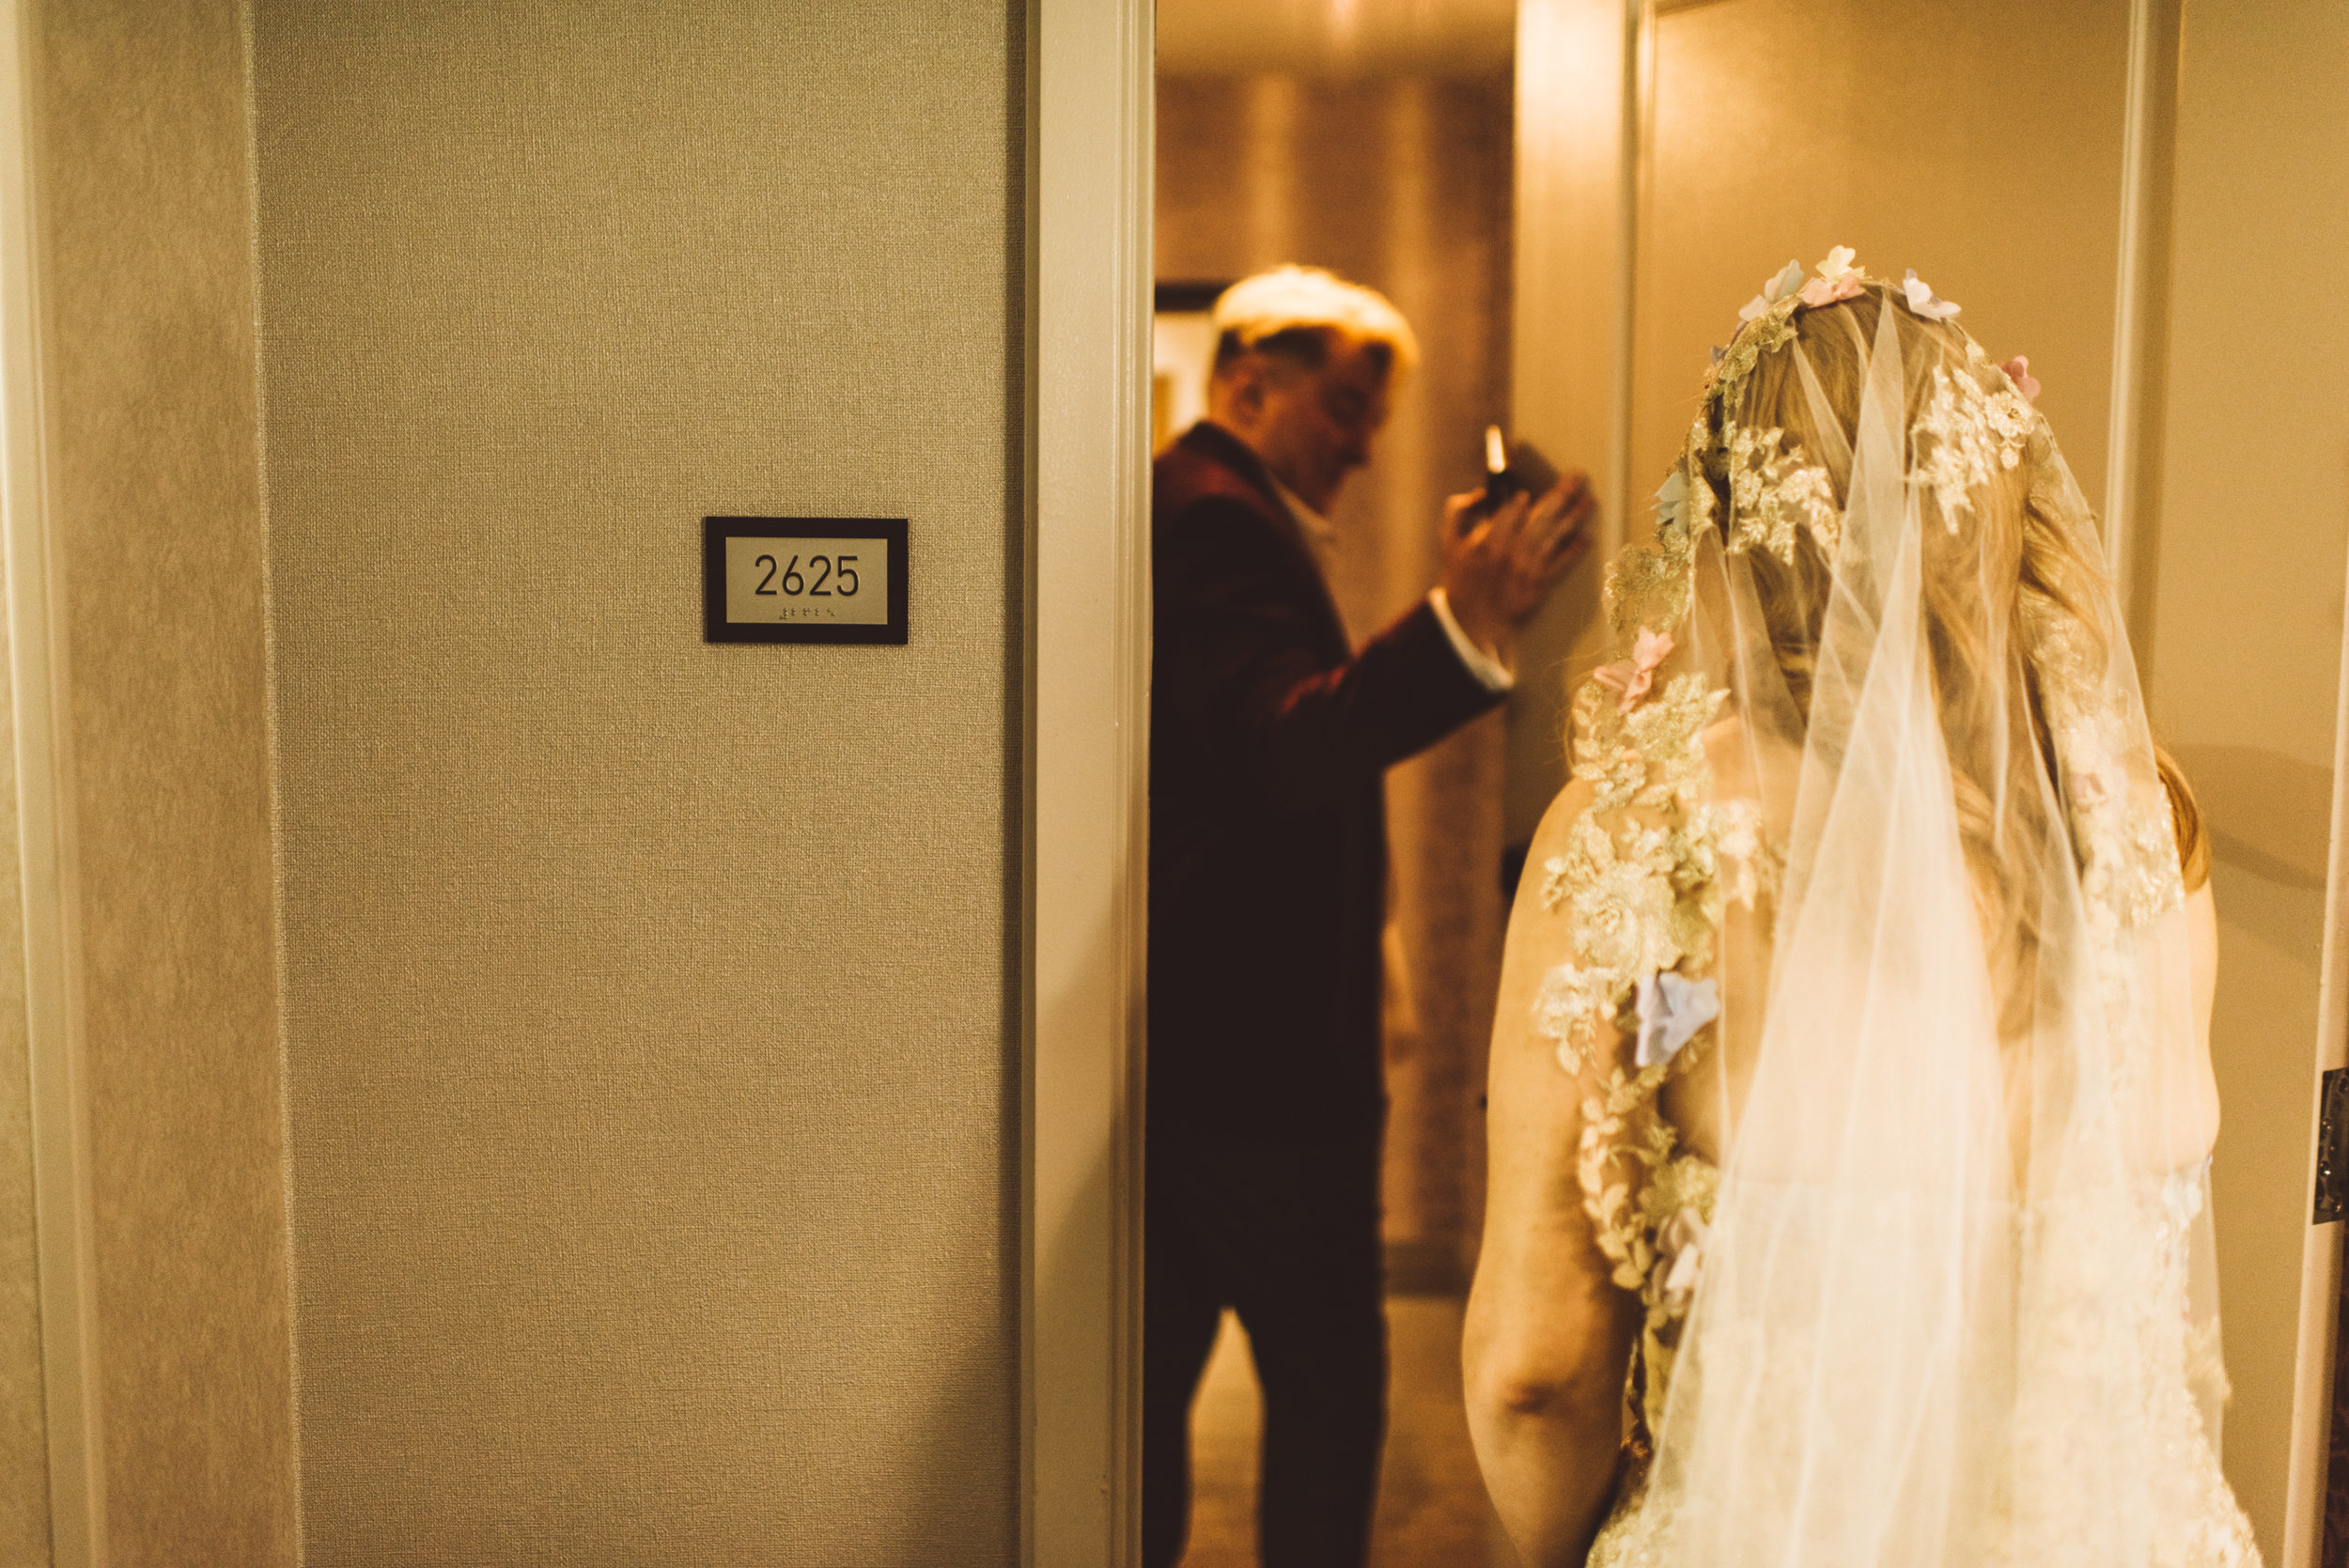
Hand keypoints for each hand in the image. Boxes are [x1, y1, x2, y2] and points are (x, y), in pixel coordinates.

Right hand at [1439, 470, 1596, 664]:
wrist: (1472, 623)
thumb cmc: (1461, 581)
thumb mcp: (1448, 544)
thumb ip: (1457, 512)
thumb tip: (1480, 494)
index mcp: (1486, 542)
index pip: (1509, 512)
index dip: (1520, 502)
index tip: (1526, 495)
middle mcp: (1509, 554)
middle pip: (1540, 518)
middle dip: (1561, 495)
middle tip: (1578, 478)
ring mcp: (1527, 570)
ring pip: (1555, 538)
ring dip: (1574, 518)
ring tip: (1589, 501)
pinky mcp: (1540, 586)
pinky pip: (1561, 566)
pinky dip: (1574, 552)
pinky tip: (1585, 539)